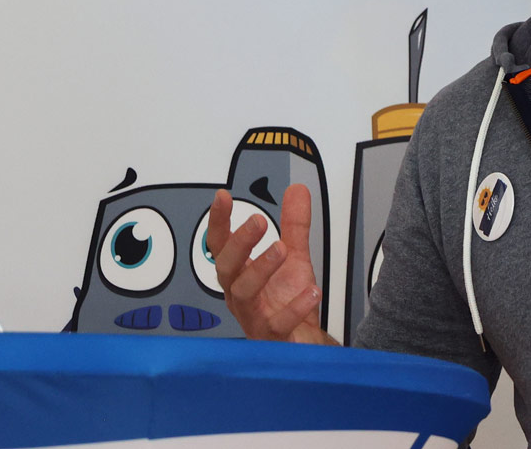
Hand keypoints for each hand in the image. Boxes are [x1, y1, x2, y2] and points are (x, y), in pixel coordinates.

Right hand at [207, 186, 332, 342]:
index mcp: (240, 273)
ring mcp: (253, 317)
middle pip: (226, 268)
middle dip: (239, 243)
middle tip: (258, 221)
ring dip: (261, 269)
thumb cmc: (288, 301)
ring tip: (282, 249)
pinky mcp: (272, 337)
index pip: (221, 245)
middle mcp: (239, 295)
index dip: (219, 221)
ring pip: (244, 294)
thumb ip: (294, 225)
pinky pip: (277, 324)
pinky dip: (294, 307)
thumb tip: (296, 189)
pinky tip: (311, 291)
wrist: (303, 341)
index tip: (222, 197)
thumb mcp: (294, 257)